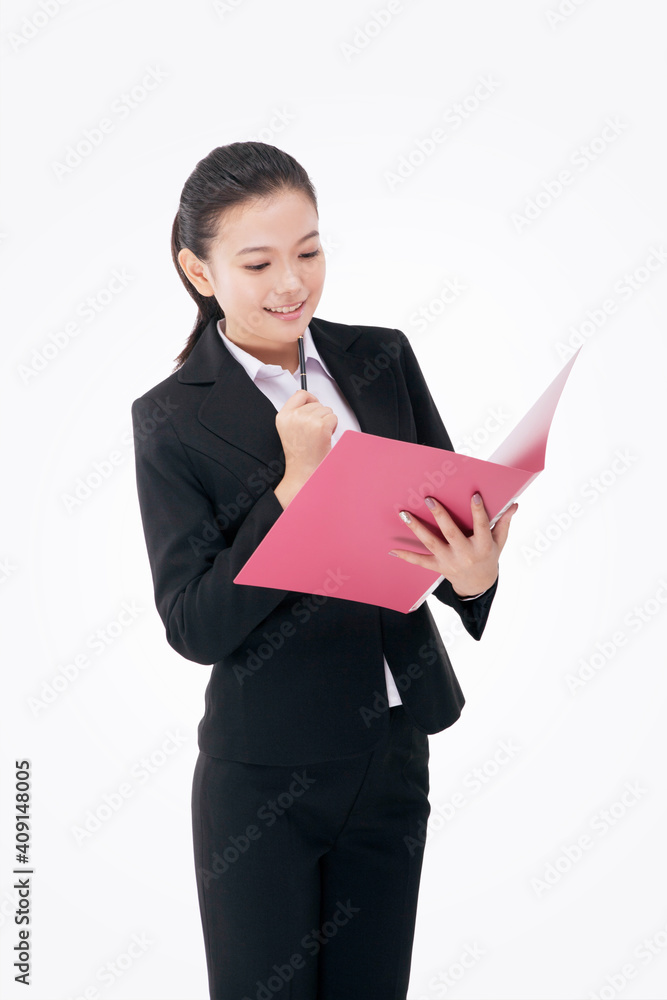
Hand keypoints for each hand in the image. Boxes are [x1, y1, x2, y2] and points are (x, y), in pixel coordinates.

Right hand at [275, 389, 337, 481]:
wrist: (303, 472)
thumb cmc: (299, 455)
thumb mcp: (289, 430)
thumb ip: (296, 414)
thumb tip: (309, 400)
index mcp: (283, 417)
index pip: (300, 394)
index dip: (310, 398)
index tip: (314, 404)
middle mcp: (294, 417)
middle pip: (316, 403)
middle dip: (320, 415)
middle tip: (314, 432)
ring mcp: (307, 421)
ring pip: (326, 410)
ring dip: (326, 422)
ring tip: (318, 436)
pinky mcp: (320, 426)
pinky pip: (333, 418)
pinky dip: (333, 427)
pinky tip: (324, 438)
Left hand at [388, 493, 518, 597]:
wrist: (478, 585)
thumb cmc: (488, 557)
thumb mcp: (499, 542)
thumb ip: (503, 523)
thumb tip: (514, 505)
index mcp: (483, 546)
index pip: (482, 526)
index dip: (478, 511)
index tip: (474, 495)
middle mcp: (465, 554)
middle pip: (451, 533)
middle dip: (440, 515)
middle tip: (428, 498)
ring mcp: (449, 561)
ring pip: (432, 543)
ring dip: (417, 528)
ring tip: (404, 514)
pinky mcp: (438, 567)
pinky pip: (420, 561)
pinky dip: (406, 556)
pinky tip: (392, 549)